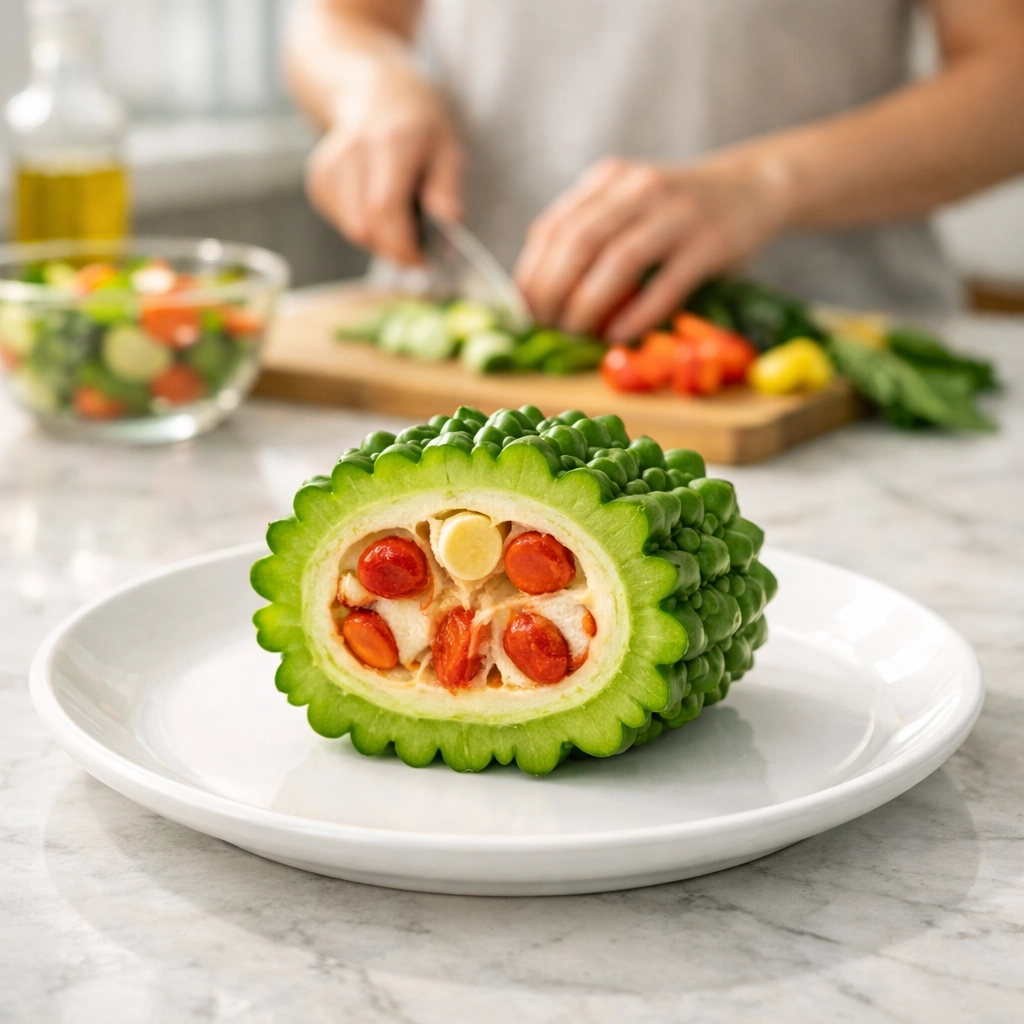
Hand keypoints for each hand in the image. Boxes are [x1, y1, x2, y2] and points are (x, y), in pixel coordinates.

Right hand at [305, 68, 462, 264]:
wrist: (372, 90)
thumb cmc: (418, 122)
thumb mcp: (448, 146)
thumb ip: (447, 186)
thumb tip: (448, 221)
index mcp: (391, 142)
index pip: (385, 208)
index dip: (402, 245)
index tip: (421, 260)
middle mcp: (353, 151)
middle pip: (364, 225)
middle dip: (393, 248)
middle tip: (415, 248)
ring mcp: (330, 164)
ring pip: (351, 228)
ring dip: (379, 238)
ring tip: (399, 216)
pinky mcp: (318, 178)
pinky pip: (340, 222)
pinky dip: (362, 225)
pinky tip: (375, 203)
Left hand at [515, 154, 790, 341]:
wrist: (754, 187)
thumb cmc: (678, 211)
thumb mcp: (628, 204)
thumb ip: (589, 233)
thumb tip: (540, 293)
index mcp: (610, 178)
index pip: (554, 226)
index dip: (531, 272)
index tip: (522, 309)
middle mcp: (640, 188)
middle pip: (579, 240)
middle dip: (553, 290)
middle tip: (545, 326)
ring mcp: (679, 213)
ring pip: (619, 259)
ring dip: (589, 303)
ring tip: (576, 333)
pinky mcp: (711, 243)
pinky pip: (667, 284)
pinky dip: (637, 313)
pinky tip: (618, 335)